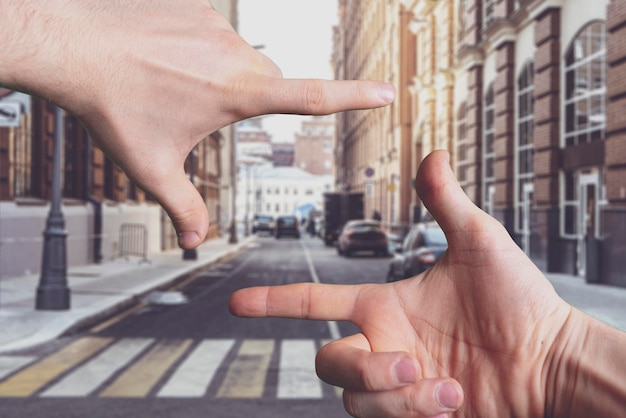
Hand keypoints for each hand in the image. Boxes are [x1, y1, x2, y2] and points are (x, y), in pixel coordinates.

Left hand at [2, 1, 394, 247]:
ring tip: (173, 84)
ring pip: (241, 60)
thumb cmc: (115, 110)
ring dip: (221, 78)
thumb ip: (182, 207)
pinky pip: (217, 37)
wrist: (74, 49)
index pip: (310, 97)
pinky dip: (202, 53)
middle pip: (268, 84)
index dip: (353, 97)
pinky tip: (166, 61)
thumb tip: (194, 243)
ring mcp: (218, 26)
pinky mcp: (201, 8)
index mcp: (236, 94)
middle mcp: (236, 54)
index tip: (387, 91)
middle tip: (200, 110)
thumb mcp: (152, 168)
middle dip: (248, 102)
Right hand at [230, 150, 576, 416]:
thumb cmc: (518, 297)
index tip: (237, 302)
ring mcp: (397, 382)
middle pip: (327, 363)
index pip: (315, 304)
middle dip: (359, 369)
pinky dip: (414, 410)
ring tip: (444, 387)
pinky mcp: (413, 411)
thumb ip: (446, 203)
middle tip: (410, 360)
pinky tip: (453, 399)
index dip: (274, 302)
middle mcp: (382, 344)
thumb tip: (433, 153)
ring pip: (353, 400)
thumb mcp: (480, 243)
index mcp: (383, 306)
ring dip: (393, 395)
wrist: (548, 357)